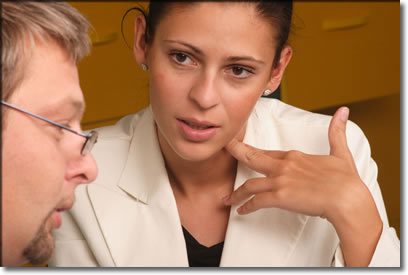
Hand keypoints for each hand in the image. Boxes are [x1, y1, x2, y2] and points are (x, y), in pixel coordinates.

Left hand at [224, 107, 360, 218]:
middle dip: (234, 152)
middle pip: (251, 157)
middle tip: (222, 149)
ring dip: (237, 193)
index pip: (268, 152)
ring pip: (249, 185)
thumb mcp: (340, 152)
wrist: (348, 198)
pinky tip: (241, 211)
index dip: (253, 150)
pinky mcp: (280, 196)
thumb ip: (337, 132)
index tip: (242, 147)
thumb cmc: (345, 179)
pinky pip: (257, 201)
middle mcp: (283, 166)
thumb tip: (343, 111)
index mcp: (294, 156)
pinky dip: (246, 206)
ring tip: (227, 199)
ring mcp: (280, 181)